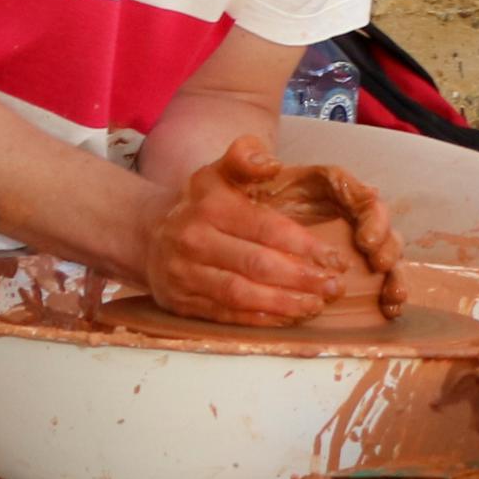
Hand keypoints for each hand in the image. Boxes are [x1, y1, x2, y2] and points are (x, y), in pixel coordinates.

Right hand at [143, 137, 341, 324]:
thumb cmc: (199, 204)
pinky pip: (227, 314)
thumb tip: (272, 164)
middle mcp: (195, 241)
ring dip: (285, 304)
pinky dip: (261, 320)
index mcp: (211, 206)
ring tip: (316, 305)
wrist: (145, 234)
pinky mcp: (183, 303)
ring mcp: (186, 275)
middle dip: (301, 278)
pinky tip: (288, 318)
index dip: (304, 246)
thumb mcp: (218, 172)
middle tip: (334, 286)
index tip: (334, 258)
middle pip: (257, 265)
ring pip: (242, 294)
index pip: (266, 228)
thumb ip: (245, 158)